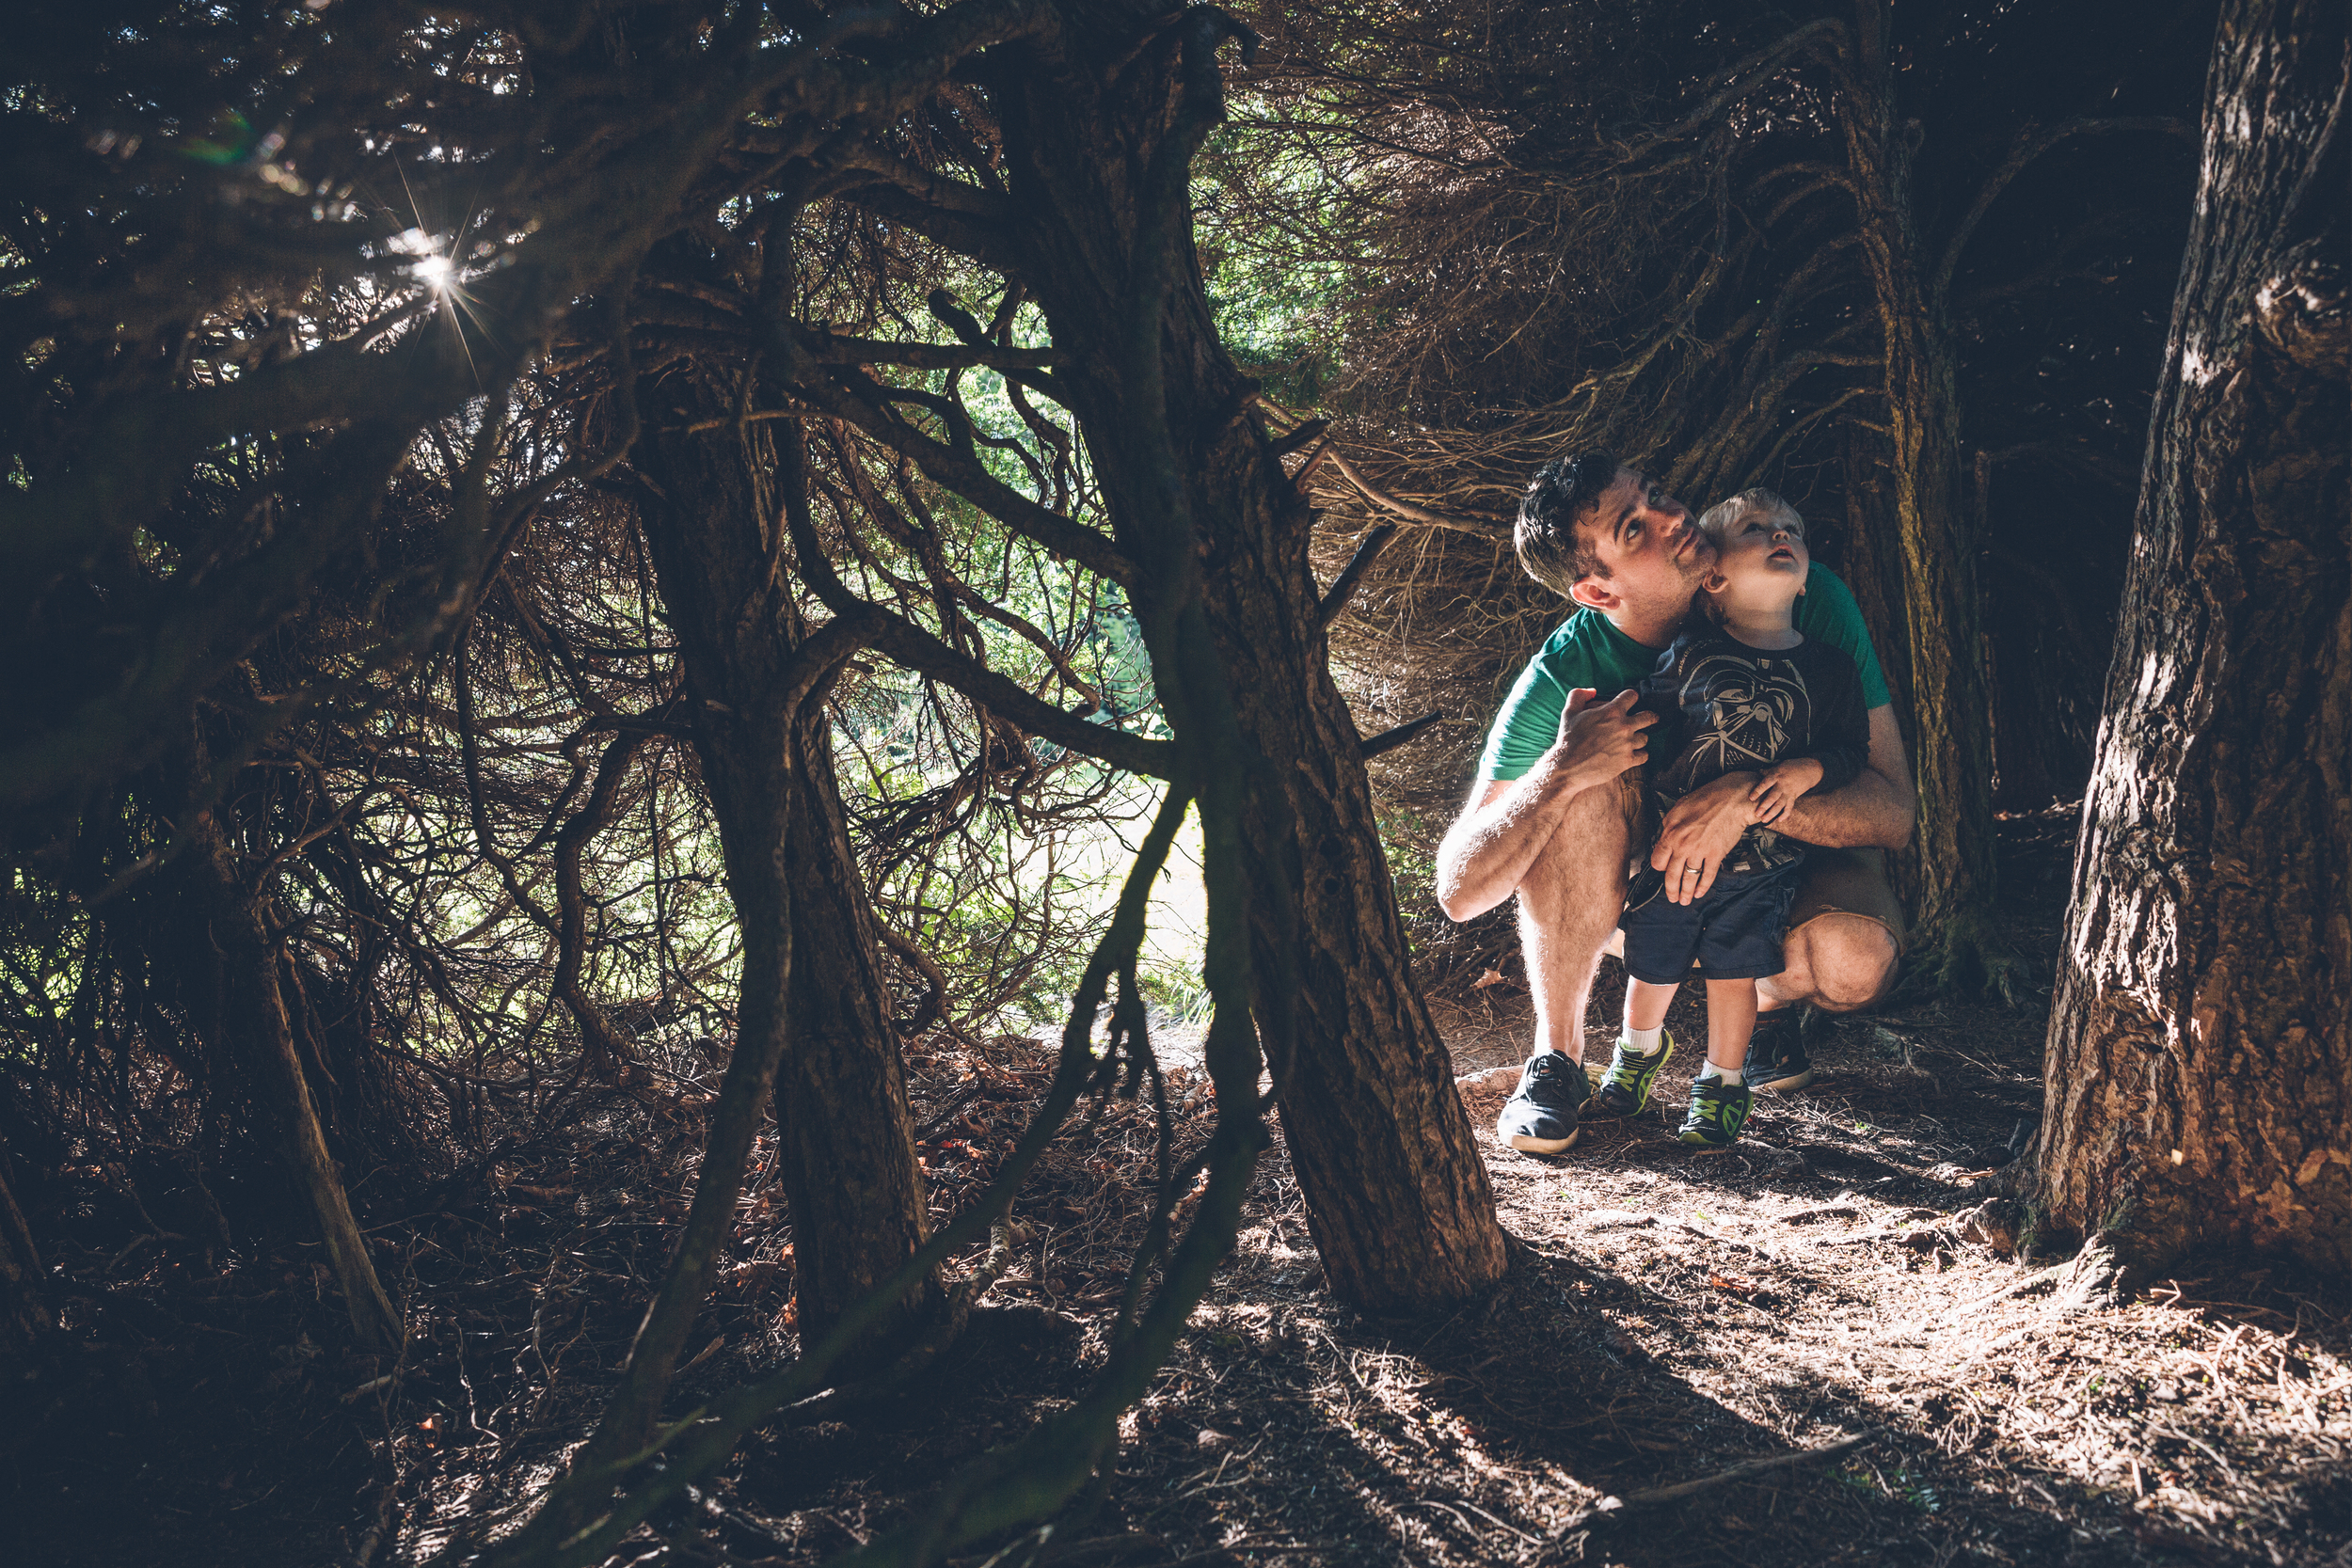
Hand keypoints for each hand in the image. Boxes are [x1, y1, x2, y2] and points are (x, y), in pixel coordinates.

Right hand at [1551, 687, 1657, 791]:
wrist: (1568, 766)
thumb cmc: (1568, 739)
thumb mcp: (1568, 711)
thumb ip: (1579, 695)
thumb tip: (1593, 691)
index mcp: (1611, 711)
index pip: (1632, 696)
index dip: (1631, 697)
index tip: (1630, 701)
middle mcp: (1624, 726)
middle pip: (1649, 716)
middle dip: (1649, 717)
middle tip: (1648, 719)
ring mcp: (1627, 744)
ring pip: (1645, 737)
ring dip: (1639, 738)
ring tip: (1633, 740)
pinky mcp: (1628, 761)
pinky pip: (1644, 755)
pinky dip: (1640, 754)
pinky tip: (1634, 754)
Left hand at [1650, 771, 1759, 902]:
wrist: (1732, 800)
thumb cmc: (1706, 799)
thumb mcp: (1678, 809)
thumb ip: (1668, 826)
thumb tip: (1663, 839)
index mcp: (1671, 833)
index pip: (1658, 860)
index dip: (1659, 868)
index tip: (1662, 871)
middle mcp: (1683, 845)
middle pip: (1671, 874)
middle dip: (1670, 889)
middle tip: (1671, 897)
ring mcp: (1699, 852)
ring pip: (1689, 879)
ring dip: (1686, 893)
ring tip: (1684, 901)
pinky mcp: (1716, 855)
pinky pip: (1707, 876)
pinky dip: (1703, 887)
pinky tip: (1699, 893)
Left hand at [1748, 758, 1825, 824]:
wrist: (1809, 769)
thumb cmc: (1791, 766)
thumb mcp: (1779, 766)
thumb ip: (1768, 771)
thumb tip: (1757, 772)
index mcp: (1776, 775)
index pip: (1766, 784)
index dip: (1758, 791)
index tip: (1751, 798)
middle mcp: (1782, 785)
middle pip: (1773, 797)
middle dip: (1764, 806)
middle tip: (1757, 814)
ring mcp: (1789, 792)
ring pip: (1780, 804)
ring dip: (1772, 813)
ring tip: (1764, 820)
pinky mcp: (1794, 797)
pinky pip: (1790, 807)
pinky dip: (1785, 814)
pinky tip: (1779, 820)